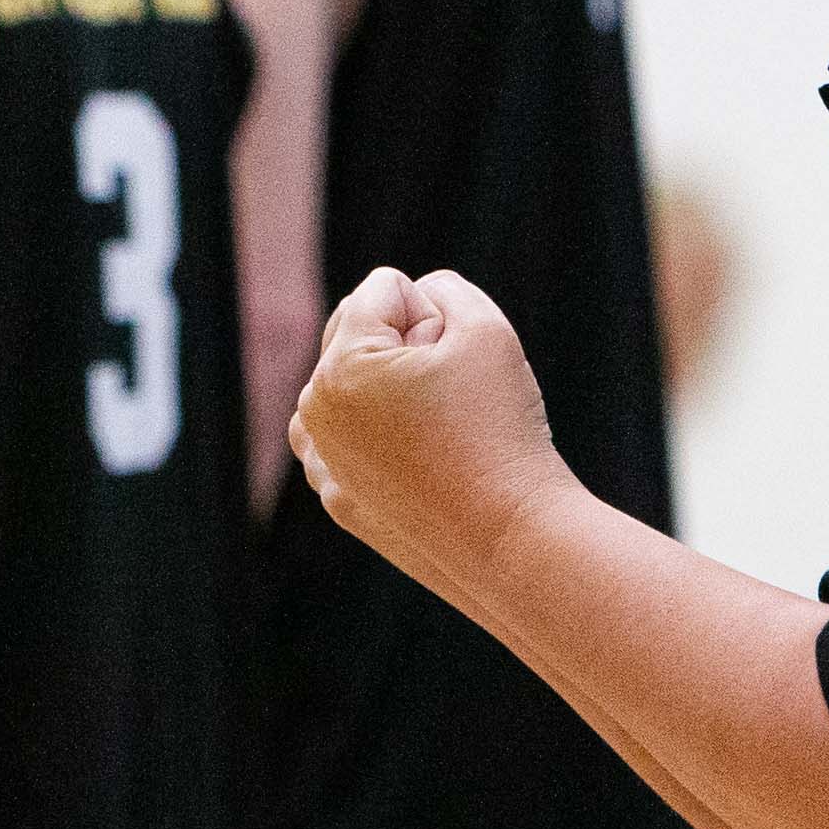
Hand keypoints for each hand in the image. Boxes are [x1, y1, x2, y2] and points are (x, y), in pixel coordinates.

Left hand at [288, 267, 571, 605]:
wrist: (512, 539)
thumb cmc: (502, 430)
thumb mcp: (487, 329)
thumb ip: (445, 289)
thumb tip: (416, 295)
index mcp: (339, 367)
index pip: (386, 292)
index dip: (438, 316)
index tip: (460, 366)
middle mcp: (315, 412)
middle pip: (363, 335)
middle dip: (411, 349)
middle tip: (453, 401)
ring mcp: (322, 462)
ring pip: (356, 386)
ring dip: (392, 389)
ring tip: (438, 429)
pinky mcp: (340, 499)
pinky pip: (353, 440)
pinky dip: (384, 437)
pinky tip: (419, 460)